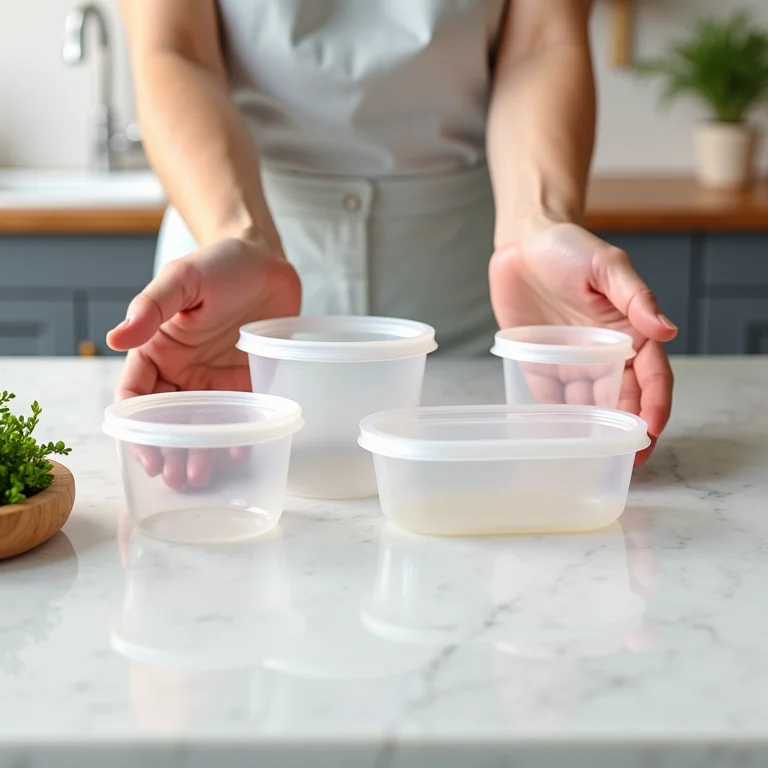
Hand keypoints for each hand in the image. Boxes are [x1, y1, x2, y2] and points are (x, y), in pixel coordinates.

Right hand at [107, 236, 300, 485]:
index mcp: (158, 350)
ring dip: (199, 451)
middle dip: (168, 450)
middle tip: (177, 478)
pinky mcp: (248, 382)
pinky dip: (239, 434)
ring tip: (202, 477)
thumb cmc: (220, 264)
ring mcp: (216, 379)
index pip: (137, 395)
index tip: (145, 455)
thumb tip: (113, 339)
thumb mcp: (182, 280)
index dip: (137, 428)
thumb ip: (151, 308)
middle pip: (169, 419)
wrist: (269, 259)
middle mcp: (184, 371)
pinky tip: (241, 451)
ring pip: (202, 424)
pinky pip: (240, 414)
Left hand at [490, 221, 676, 464]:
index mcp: (628, 332)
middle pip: (623, 401)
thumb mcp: (607, 266)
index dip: (654, 406)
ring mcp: (572, 362)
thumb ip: (636, 298)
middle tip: (628, 461)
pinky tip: (559, 441)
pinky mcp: (541, 365)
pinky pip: (551, 400)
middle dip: (629, 431)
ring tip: (592, 459)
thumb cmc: (569, 248)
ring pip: (589, 407)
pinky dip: (557, 421)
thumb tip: (667, 330)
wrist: (521, 243)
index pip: (650, 377)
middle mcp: (603, 353)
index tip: (650, 431)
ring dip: (594, 432)